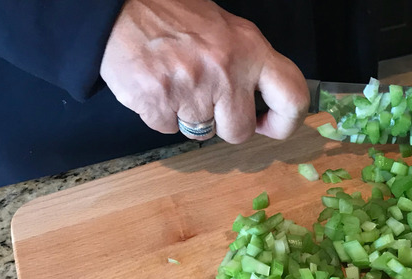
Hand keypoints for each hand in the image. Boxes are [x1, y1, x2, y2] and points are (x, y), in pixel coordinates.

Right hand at [100, 0, 309, 142]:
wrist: (118, 6)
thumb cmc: (174, 14)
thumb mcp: (227, 29)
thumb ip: (250, 64)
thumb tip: (267, 102)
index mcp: (251, 49)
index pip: (293, 98)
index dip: (285, 122)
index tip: (268, 125)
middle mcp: (226, 71)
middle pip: (240, 131)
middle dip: (224, 125)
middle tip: (208, 102)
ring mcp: (191, 89)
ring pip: (201, 133)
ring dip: (190, 116)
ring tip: (177, 83)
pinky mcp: (157, 102)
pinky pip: (169, 129)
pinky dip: (162, 114)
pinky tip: (156, 85)